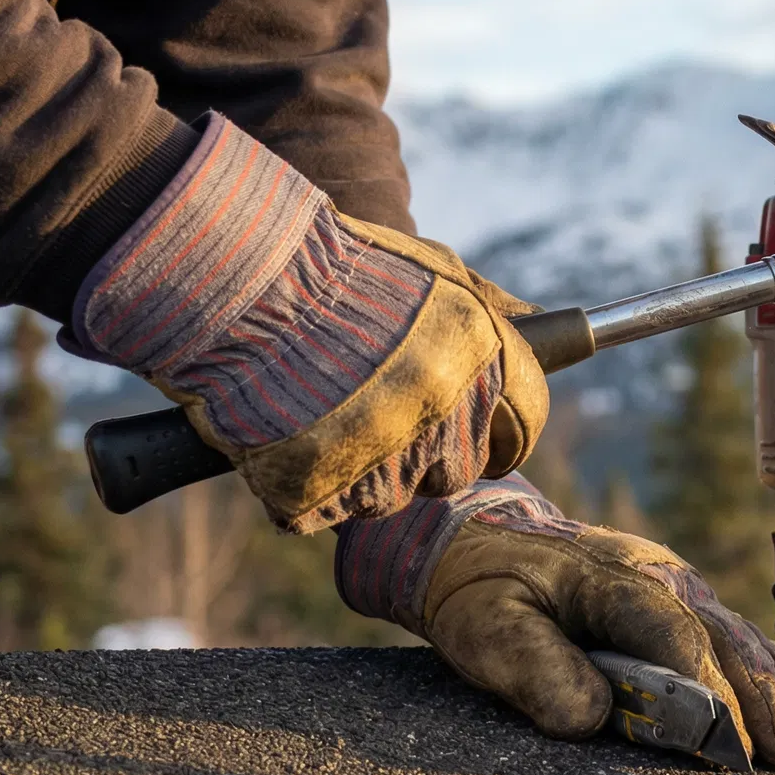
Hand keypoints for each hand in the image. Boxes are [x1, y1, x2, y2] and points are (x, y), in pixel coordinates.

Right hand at [66, 114, 547, 532]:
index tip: (472, 434)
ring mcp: (380, 456)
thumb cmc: (332, 264)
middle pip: (453, 473)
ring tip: (322, 412)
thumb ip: (490, 309)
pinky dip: (304, 485)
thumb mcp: (430, 268)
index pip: (519, 434)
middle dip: (424, 453)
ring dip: (361, 470)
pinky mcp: (315, 490)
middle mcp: (443, 412)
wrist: (233, 274)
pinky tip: (286, 434)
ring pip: (388, 499)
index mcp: (481, 361)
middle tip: (375, 412)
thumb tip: (541, 325)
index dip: (497, 438)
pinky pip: (324, 511)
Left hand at [336, 477, 774, 769]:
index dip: (711, 695)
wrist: (480, 539)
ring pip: (748, 645)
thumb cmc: (483, 588)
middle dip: (772, 704)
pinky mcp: (684, 605)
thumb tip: (594, 716)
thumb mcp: (486, 627)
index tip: (736, 750)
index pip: (677, 640)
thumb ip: (534, 671)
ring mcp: (680, 588)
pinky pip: (744, 644)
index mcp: (615, 581)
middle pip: (730, 644)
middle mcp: (662, 579)